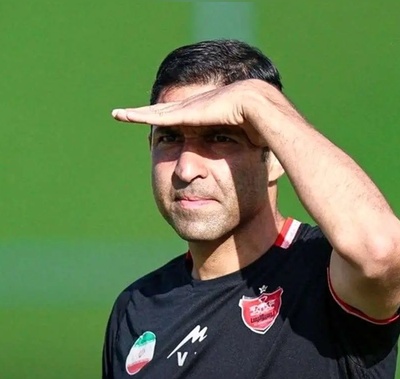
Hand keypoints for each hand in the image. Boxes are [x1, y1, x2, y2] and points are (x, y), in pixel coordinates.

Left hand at [111, 79, 297, 146]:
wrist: (257, 108)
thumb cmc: (255, 127)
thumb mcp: (241, 145)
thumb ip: (235, 151)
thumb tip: (249, 162)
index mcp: (203, 119)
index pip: (180, 120)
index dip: (168, 121)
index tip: (157, 124)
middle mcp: (191, 112)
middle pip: (163, 113)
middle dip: (146, 113)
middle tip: (126, 114)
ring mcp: (186, 110)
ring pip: (155, 113)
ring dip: (137, 113)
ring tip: (119, 114)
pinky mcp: (183, 113)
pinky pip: (156, 116)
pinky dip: (139, 115)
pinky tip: (125, 116)